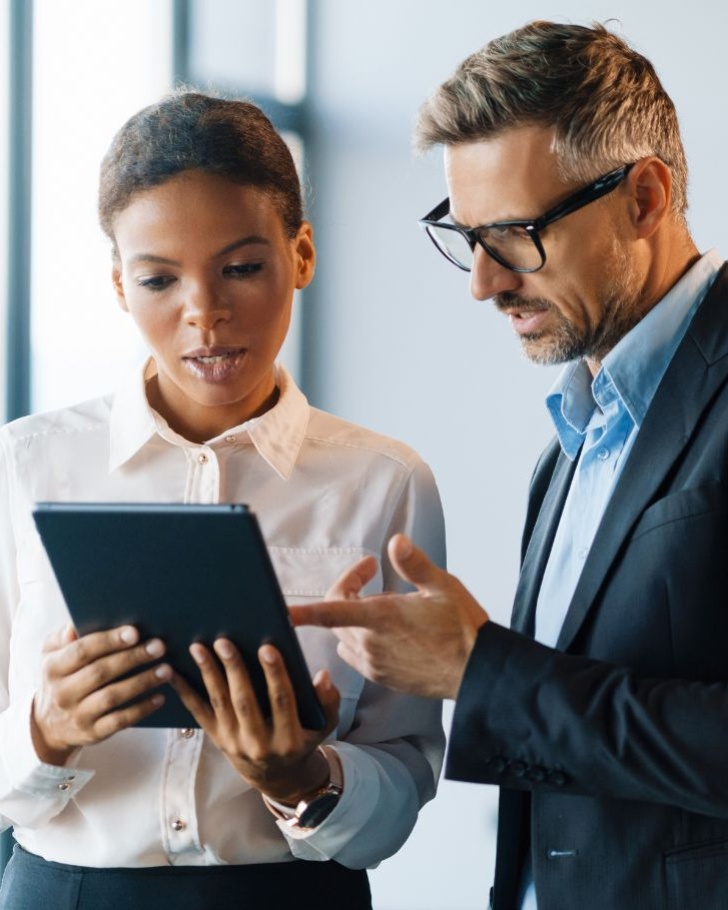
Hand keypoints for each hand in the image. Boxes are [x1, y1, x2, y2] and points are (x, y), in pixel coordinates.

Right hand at [32, 624, 170, 764]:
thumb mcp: (51, 655)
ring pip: (112, 697)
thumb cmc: (59, 678)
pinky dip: (141, 709)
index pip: (82, 651)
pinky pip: (119, 721)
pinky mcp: (93, 732)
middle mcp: (63, 693)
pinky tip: (159, 697)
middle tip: (159, 646)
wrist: (50, 726)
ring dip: (142, 682)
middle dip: (133, 657)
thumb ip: (61, 638)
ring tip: (166, 670)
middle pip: (101, 672)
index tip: (135, 632)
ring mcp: (78, 715)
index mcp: (53, 668)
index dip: (109, 641)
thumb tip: (73, 628)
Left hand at [169, 640, 339, 804]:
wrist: (277, 777)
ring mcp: (234, 743)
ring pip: (220, 703)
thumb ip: (328, 701)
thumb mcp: (324, 726)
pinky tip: (173, 671)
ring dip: (208, 673)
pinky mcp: (217, 739)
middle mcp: (259, 744)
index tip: (267, 648)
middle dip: (234, 669)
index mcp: (288, 738)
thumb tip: (323, 675)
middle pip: (245, 701)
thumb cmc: (302, 740)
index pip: (282, 701)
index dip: (275, 674)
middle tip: (224, 642)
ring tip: (199, 647)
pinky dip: (185, 692)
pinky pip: (199, 713)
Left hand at [289, 534, 488, 698]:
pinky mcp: (380, 677)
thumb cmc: (462, 627)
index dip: (302, 612)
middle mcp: (371, 643)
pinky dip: (358, 636)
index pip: (331, 612)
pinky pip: (354, 653)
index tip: (281, 610)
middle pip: (334, 615)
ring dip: (351, 615)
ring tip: (383, 602)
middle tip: (372, 571)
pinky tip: (384, 628)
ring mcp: (374, 663)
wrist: (476, 671)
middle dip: (346, 590)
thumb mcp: (443, 586)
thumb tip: (395, 541)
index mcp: (381, 618)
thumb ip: (414, 564)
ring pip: (343, 634)